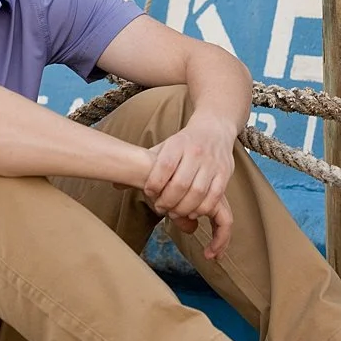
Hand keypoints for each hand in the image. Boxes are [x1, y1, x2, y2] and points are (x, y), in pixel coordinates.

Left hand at [136, 106, 246, 249]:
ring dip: (184, 208)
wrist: (214, 128)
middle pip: (181, 184)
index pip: (164, 166)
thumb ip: (143, 165)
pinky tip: (192, 212)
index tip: (149, 193)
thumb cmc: (184, 143)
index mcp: (178, 143)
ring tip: (175, 212)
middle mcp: (196, 152)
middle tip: (161, 208)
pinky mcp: (225, 173)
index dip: (154, 184)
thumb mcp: (163, 148)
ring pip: (198, 193)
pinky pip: (214, 197)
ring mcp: (212, 163)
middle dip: (168, 201)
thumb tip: (115, 183)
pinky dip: (202, 209)